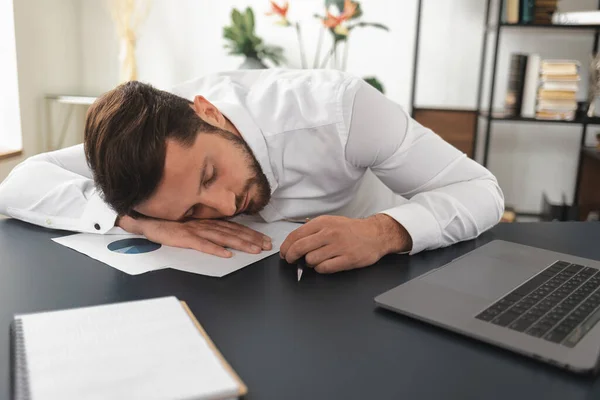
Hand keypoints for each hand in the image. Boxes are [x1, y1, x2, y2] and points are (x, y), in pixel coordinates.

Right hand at [117, 215, 271, 257]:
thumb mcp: (193, 225)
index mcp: (209, 222)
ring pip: (223, 237)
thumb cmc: (170, 224)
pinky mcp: (184, 237)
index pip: (235, 227)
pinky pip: (202, 244)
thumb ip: (208, 229)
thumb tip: (226, 238)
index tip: (265, 240)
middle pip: (234, 232)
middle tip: (267, 246)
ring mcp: (195, 230)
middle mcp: (205, 224)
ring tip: (254, 250)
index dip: (252, 234)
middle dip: (253, 239)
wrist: (147, 220)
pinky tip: (226, 254)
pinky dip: (215, 249)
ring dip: (240, 244)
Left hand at [279, 214, 411, 273]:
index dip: (286, 246)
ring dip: (309, 263)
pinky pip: (324, 268)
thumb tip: (294, 241)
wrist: (375, 234)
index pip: (296, 235)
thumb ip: (313, 229)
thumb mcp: (331, 221)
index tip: (284, 252)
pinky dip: (320, 269)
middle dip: (291, 256)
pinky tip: (324, 265)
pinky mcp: (347, 259)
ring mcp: (338, 247)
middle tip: (291, 260)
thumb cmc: (351, 229)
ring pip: (311, 260)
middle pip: (299, 248)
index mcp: (323, 222)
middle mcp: (329, 233)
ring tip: (315, 260)